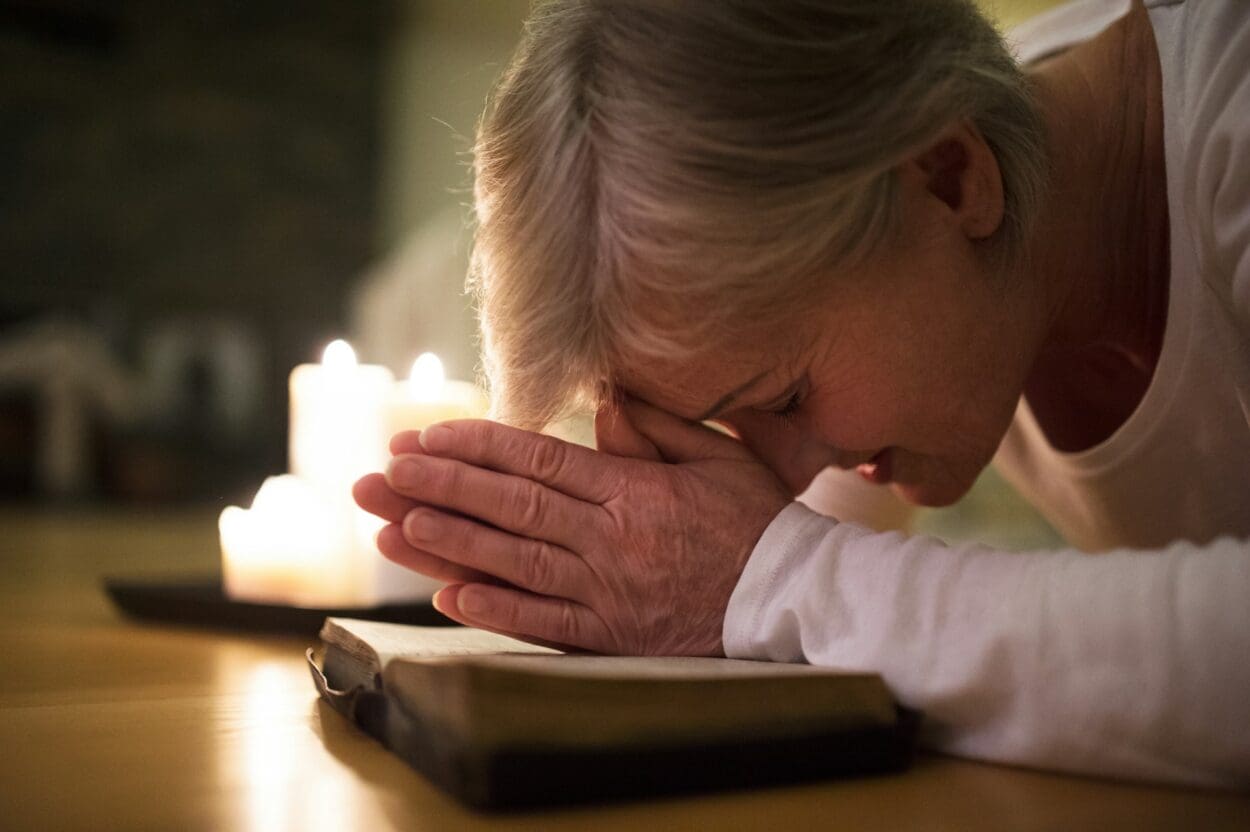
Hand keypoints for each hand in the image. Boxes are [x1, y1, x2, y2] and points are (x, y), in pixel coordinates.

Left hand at [352, 400, 790, 655]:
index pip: (538, 460)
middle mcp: (609, 538)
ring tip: (391, 529)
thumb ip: (658, 427)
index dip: (475, 448)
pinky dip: (495, 610)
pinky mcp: (612, 633)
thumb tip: (601, 401)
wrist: (791, 598)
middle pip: (510, 507)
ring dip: (449, 545)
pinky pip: (544, 623)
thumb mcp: (719, 456)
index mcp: (632, 489)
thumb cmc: (758, 521)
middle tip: (380, 476)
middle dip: (439, 488)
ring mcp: (607, 589)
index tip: (425, 438)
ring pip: (514, 562)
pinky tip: (447, 597)